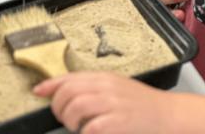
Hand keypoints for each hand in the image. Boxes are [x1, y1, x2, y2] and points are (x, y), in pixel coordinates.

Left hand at [33, 72, 172, 133]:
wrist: (167, 114)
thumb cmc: (141, 104)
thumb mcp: (116, 88)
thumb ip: (93, 88)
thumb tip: (66, 91)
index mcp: (105, 77)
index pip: (70, 77)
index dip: (50, 84)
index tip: (37, 91)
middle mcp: (107, 87)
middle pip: (68, 91)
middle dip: (58, 106)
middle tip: (63, 117)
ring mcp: (112, 104)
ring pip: (75, 107)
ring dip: (69, 120)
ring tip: (77, 126)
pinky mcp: (118, 122)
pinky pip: (91, 128)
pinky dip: (85, 133)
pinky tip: (92, 133)